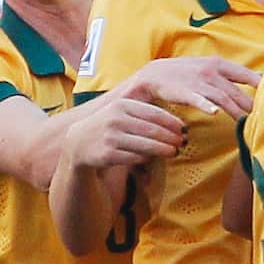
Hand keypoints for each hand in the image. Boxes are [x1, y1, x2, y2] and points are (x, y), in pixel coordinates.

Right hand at [67, 98, 185, 169]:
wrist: (78, 142)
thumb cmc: (111, 126)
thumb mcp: (123, 112)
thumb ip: (146, 113)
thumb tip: (179, 124)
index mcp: (122, 105)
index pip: (155, 113)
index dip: (173, 122)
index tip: (185, 129)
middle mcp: (115, 119)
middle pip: (153, 130)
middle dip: (171, 137)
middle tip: (183, 142)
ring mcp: (110, 137)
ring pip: (146, 145)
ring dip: (164, 149)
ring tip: (175, 151)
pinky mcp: (107, 154)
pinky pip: (135, 157)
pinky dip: (147, 158)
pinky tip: (152, 157)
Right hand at [125, 56, 260, 118]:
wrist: (156, 73)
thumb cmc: (188, 73)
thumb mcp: (211, 68)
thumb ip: (232, 76)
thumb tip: (258, 81)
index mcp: (220, 64)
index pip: (246, 75)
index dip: (261, 86)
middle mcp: (212, 71)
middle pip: (237, 91)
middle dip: (251, 104)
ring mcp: (199, 82)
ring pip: (222, 98)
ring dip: (235, 111)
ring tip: (247, 123)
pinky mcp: (185, 92)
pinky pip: (198, 99)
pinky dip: (206, 105)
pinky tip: (214, 113)